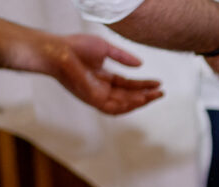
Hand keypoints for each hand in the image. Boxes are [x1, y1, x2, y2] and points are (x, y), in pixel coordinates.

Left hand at [45, 34, 162, 114]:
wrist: (57, 50)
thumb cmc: (75, 47)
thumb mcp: (105, 49)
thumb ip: (122, 57)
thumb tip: (140, 65)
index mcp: (103, 78)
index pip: (128, 85)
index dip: (144, 85)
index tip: (158, 83)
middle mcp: (101, 90)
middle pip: (128, 97)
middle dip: (146, 96)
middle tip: (161, 93)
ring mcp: (96, 96)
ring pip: (123, 105)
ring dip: (140, 102)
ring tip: (154, 96)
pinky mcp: (93, 99)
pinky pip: (114, 108)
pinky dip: (128, 105)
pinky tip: (140, 99)